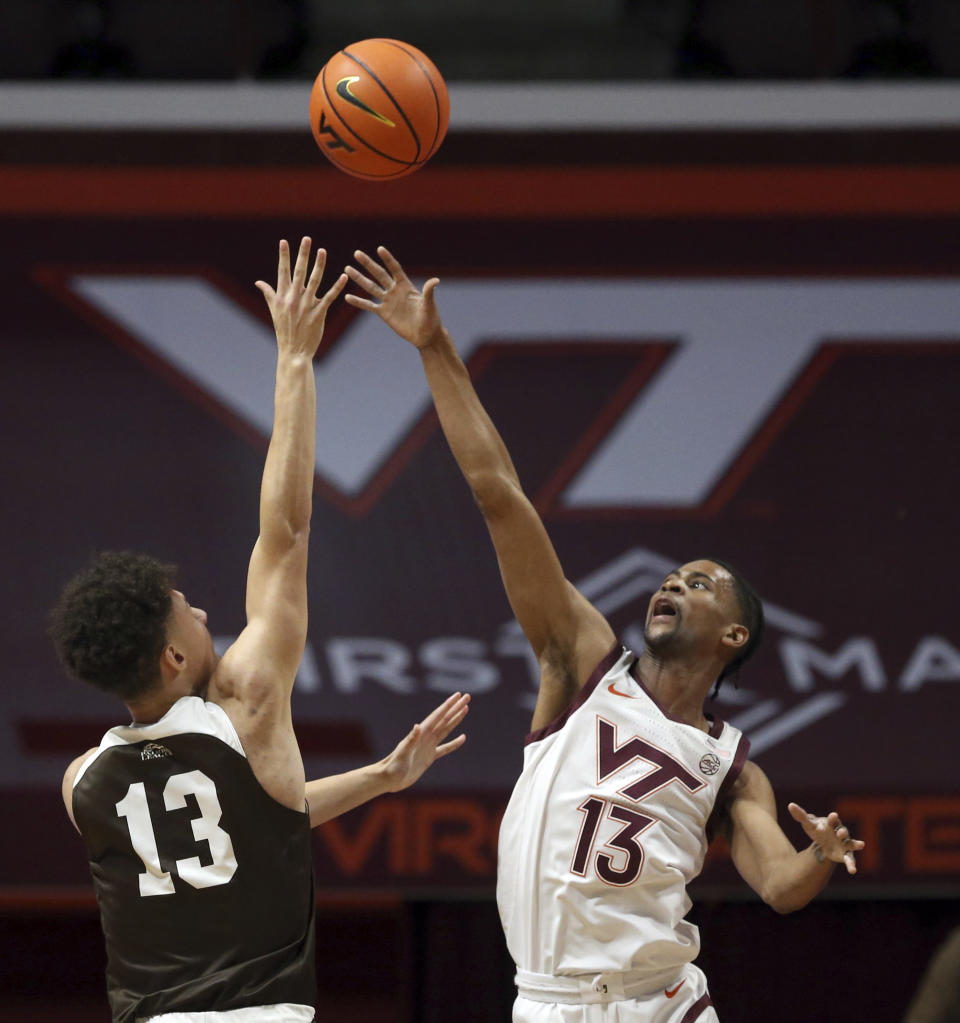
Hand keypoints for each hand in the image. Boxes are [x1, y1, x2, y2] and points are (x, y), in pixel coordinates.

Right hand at [256, 237, 345, 357]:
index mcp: (282, 296)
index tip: (284, 241)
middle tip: (307, 238)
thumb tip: (258, 282)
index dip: (283, 256)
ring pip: (314, 281)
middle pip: (298, 272)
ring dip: (319, 265)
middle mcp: (293, 298)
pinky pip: (329, 297)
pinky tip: (343, 277)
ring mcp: (306, 305)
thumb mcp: (273, 311)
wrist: (293, 351)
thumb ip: (269, 294)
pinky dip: (337, 287)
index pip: (282, 271)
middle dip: (302, 254)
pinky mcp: (318, 314)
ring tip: (322, 251)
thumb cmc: (284, 331)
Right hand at [344, 246, 441, 347]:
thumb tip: (435, 280)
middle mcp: (395, 290)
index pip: (395, 269)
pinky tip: (347, 297)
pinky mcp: (384, 313)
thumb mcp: (429, 305)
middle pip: (379, 274)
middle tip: (357, 253)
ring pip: (371, 287)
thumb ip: (428, 292)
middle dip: (368, 264)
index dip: (388, 259)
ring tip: (347, 269)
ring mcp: (388, 301)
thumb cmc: (431, 319)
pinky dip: (359, 302)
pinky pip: (369, 306)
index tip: (379, 249)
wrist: (425, 335)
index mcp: (406, 285)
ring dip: (359, 279)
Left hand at [380, 692, 469, 791]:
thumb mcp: (402, 753)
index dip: (448, 705)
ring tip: (466, 709)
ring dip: (456, 719)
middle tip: (467, 696)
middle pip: (444, 719)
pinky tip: (462, 738)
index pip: (438, 716)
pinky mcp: (429, 757)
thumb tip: (418, 726)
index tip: (458, 695)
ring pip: (446, 729)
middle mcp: (426, 737)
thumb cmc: (393, 766)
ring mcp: (428, 746)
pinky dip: (454, 743)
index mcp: (421, 734)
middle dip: (456, 708)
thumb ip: (410, 740)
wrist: (388, 779)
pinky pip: (445, 748)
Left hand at [788, 803, 864, 874]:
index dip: (832, 818)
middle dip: (842, 832)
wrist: (824, 842)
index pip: (832, 820)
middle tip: (840, 833)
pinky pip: (850, 859)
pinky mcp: (845, 855)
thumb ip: (801, 815)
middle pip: (843, 831)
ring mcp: (844, 844)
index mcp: (831, 823)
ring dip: (855, 844)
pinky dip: (851, 864)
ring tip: (861, 845)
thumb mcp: (809, 824)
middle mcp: (840, 833)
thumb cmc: (817, 829)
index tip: (833, 815)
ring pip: (851, 844)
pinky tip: (853, 870)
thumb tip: (790, 805)